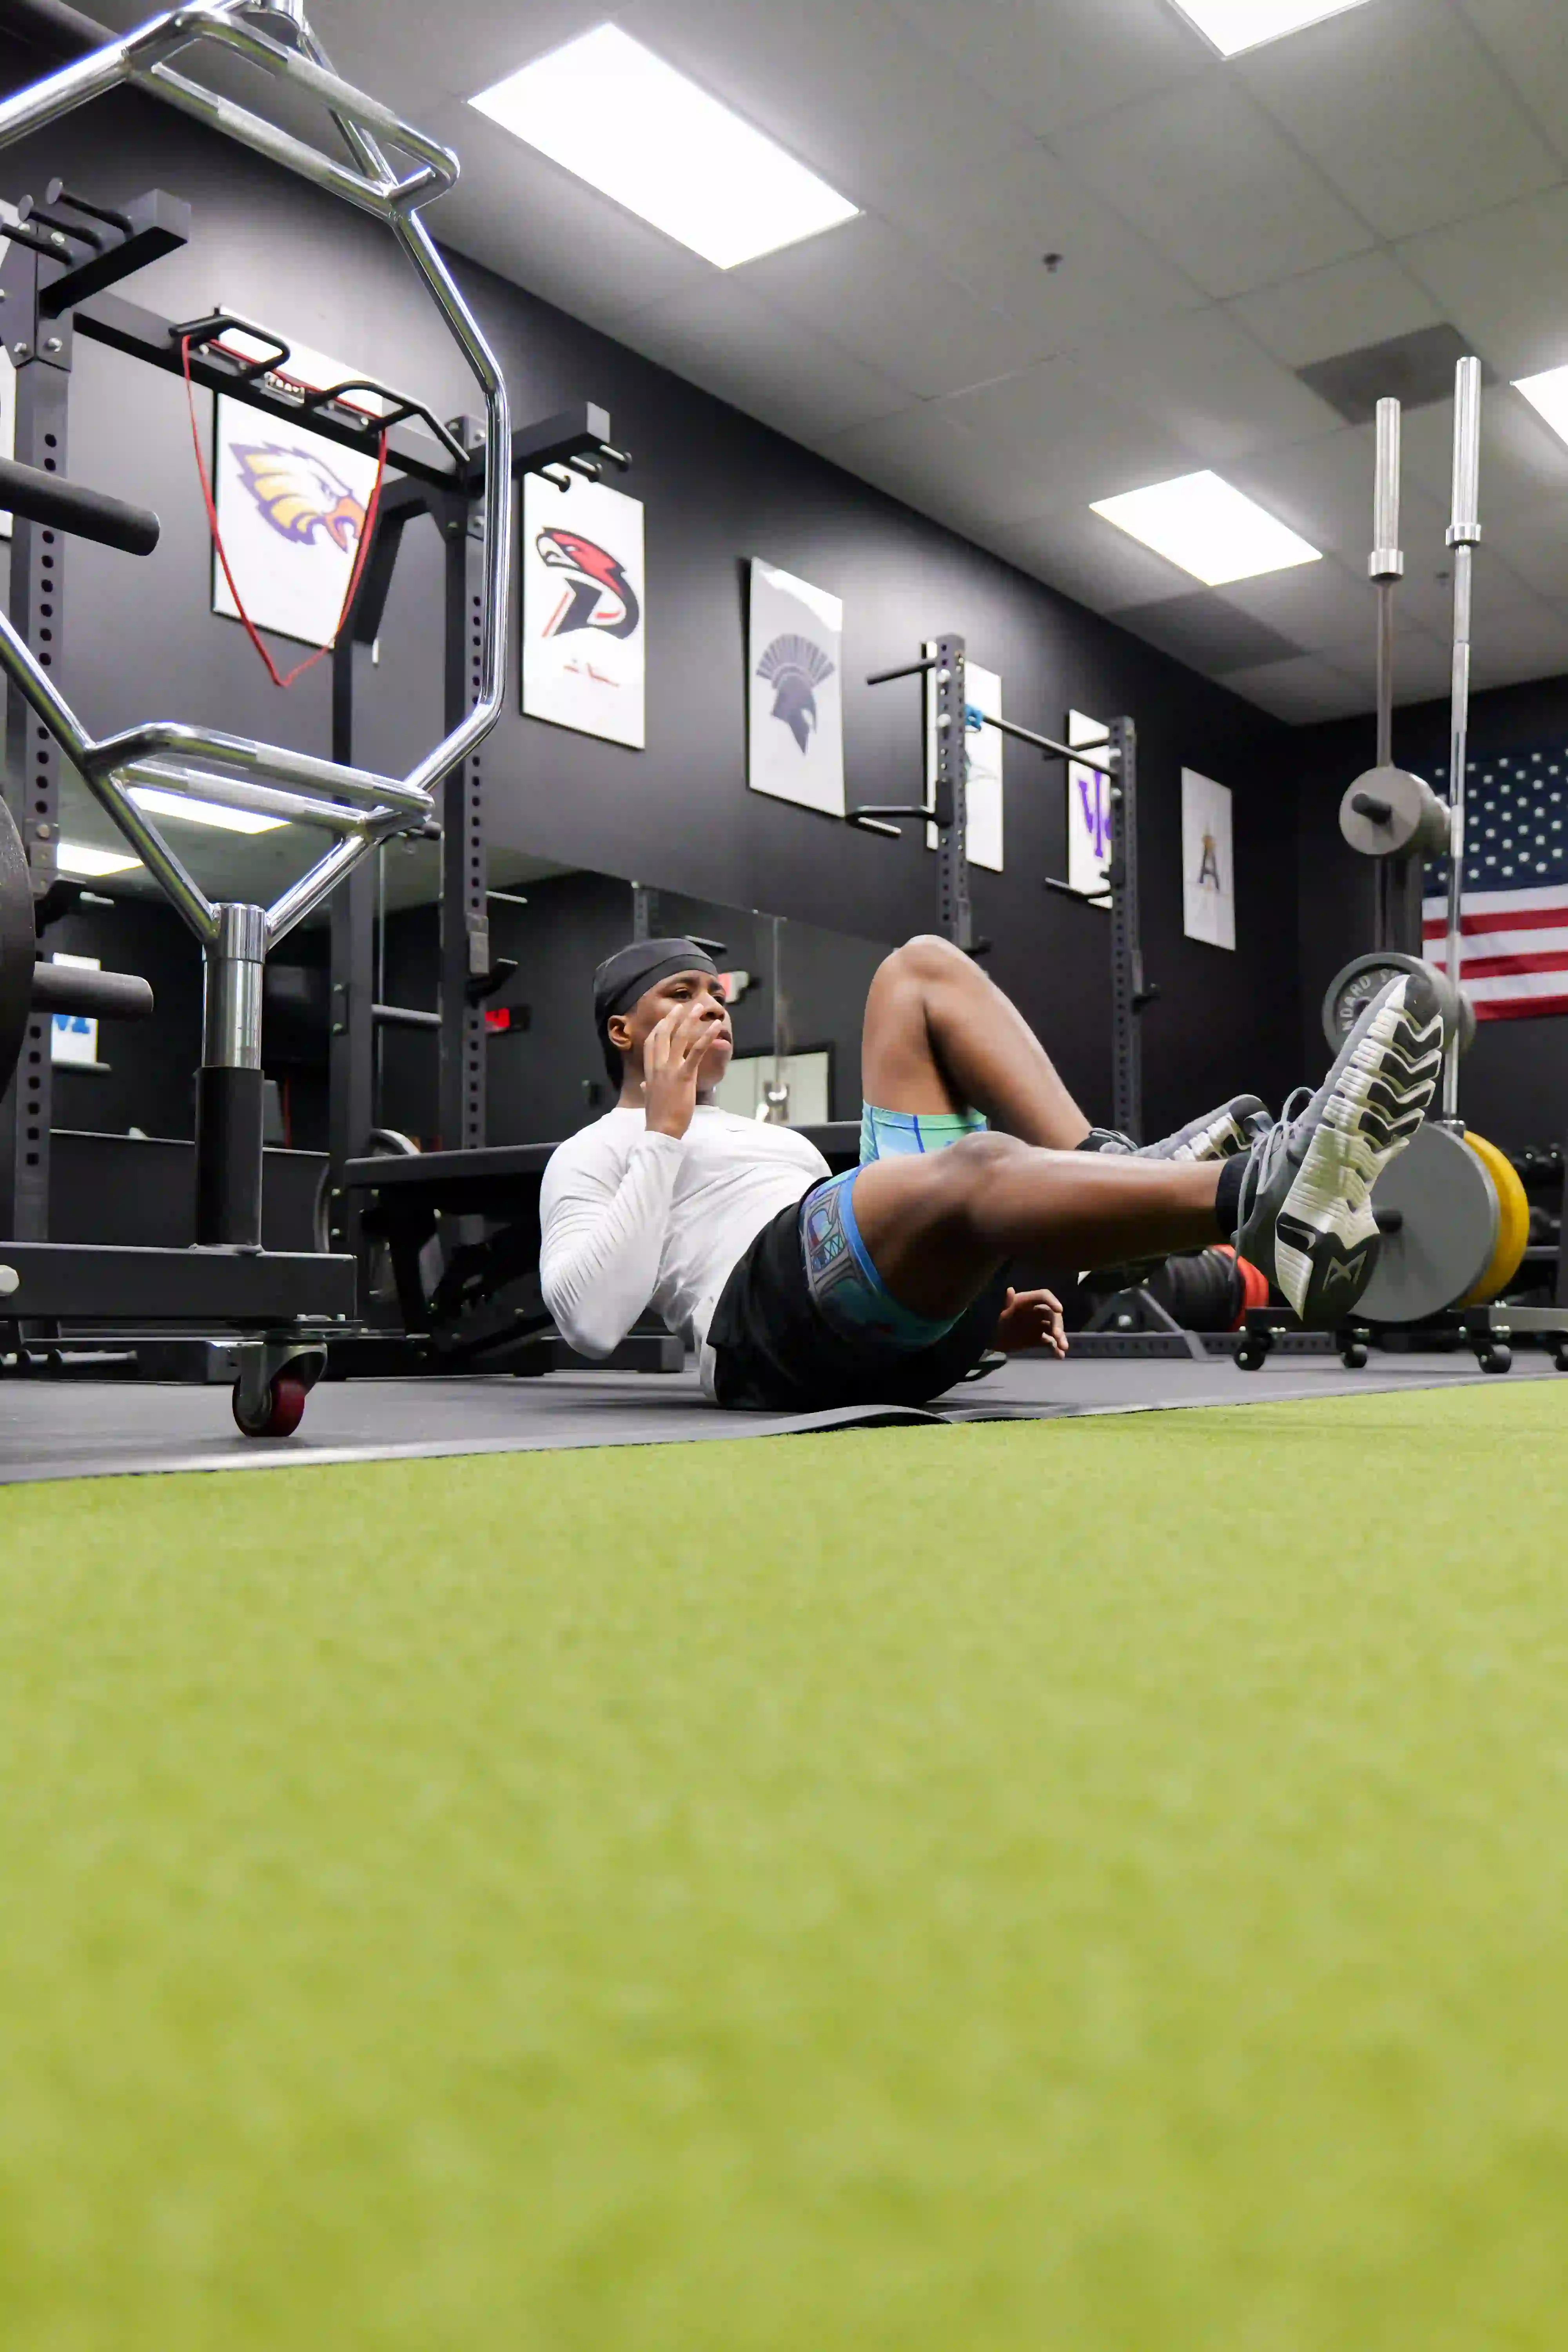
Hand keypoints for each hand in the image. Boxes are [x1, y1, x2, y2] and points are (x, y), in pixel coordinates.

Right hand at [642, 1000, 724, 1139]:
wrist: (661, 1130)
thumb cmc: (657, 1117)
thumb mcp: (649, 1098)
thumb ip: (646, 1088)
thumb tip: (642, 1086)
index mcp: (650, 1071)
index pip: (651, 1043)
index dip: (659, 1029)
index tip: (666, 1019)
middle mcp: (658, 1066)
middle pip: (663, 1034)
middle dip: (673, 1018)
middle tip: (683, 1006)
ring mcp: (670, 1069)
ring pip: (679, 1037)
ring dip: (690, 1020)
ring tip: (699, 1007)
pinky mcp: (684, 1075)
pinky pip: (696, 1051)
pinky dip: (707, 1037)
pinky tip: (716, 1027)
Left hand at [992, 1286, 1067, 1357]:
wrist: (985, 1339)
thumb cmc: (989, 1320)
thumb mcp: (995, 1311)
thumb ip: (1003, 1302)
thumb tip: (1009, 1290)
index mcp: (1026, 1301)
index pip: (1043, 1296)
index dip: (1052, 1301)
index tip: (1059, 1310)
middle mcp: (1035, 1311)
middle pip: (1052, 1315)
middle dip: (1057, 1324)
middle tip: (1058, 1335)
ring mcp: (1037, 1325)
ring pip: (1053, 1329)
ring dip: (1060, 1337)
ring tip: (1063, 1348)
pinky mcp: (1037, 1338)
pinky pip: (1049, 1342)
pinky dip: (1055, 1348)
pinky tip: (1059, 1356)